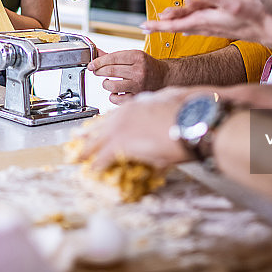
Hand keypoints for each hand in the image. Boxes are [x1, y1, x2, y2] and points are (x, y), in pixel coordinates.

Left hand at [76, 87, 206, 169]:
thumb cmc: (189, 110)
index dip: (104, 125)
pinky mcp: (122, 143)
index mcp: (136, 104)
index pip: (113, 116)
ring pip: (97, 141)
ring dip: (87, 151)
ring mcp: (121, 127)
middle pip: (100, 127)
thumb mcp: (173, 100)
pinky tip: (92, 171)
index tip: (97, 130)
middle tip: (78, 144)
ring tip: (78, 159)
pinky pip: (103, 157)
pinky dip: (97, 165)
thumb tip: (166, 103)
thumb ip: (163, 105)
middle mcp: (124, 114)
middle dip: (89, 137)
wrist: (193, 120)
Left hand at [88, 49, 169, 104]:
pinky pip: (117, 98)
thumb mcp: (133, 56)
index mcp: (138, 57)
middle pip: (110, 71)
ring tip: (107, 82)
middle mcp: (138, 70)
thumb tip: (96, 53)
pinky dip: (112, 96)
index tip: (91, 65)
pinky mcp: (137, 96)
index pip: (112, 58)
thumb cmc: (147, 65)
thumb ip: (115, 56)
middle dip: (99, 71)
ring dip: (105, 84)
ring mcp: (138, 84)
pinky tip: (115, 92)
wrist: (164, 77)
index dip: (98, 61)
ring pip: (112, 85)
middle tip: (96, 71)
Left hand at [142, 0, 270, 44]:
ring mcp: (211, 26)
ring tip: (161, 21)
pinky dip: (188, 24)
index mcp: (204, 21)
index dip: (159, 25)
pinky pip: (198, 25)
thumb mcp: (233, 3)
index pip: (175, 25)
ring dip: (173, 23)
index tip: (143, 26)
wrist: (268, 28)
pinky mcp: (218, 24)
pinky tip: (185, 28)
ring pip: (187, 25)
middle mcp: (205, 25)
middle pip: (177, 26)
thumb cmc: (251, 16)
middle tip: (144, 26)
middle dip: (161, 25)